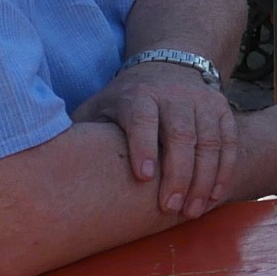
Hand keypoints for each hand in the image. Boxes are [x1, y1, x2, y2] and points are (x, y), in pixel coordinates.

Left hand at [75, 58, 239, 217]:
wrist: (169, 64)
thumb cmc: (126, 99)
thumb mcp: (100, 105)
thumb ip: (82, 130)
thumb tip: (47, 164)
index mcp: (138, 95)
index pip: (142, 119)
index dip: (143, 146)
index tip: (143, 177)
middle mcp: (173, 95)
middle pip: (181, 135)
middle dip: (178, 175)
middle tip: (170, 209)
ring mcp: (201, 101)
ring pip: (209, 141)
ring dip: (204, 179)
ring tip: (193, 211)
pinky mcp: (221, 109)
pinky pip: (229, 142)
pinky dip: (225, 170)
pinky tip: (214, 196)